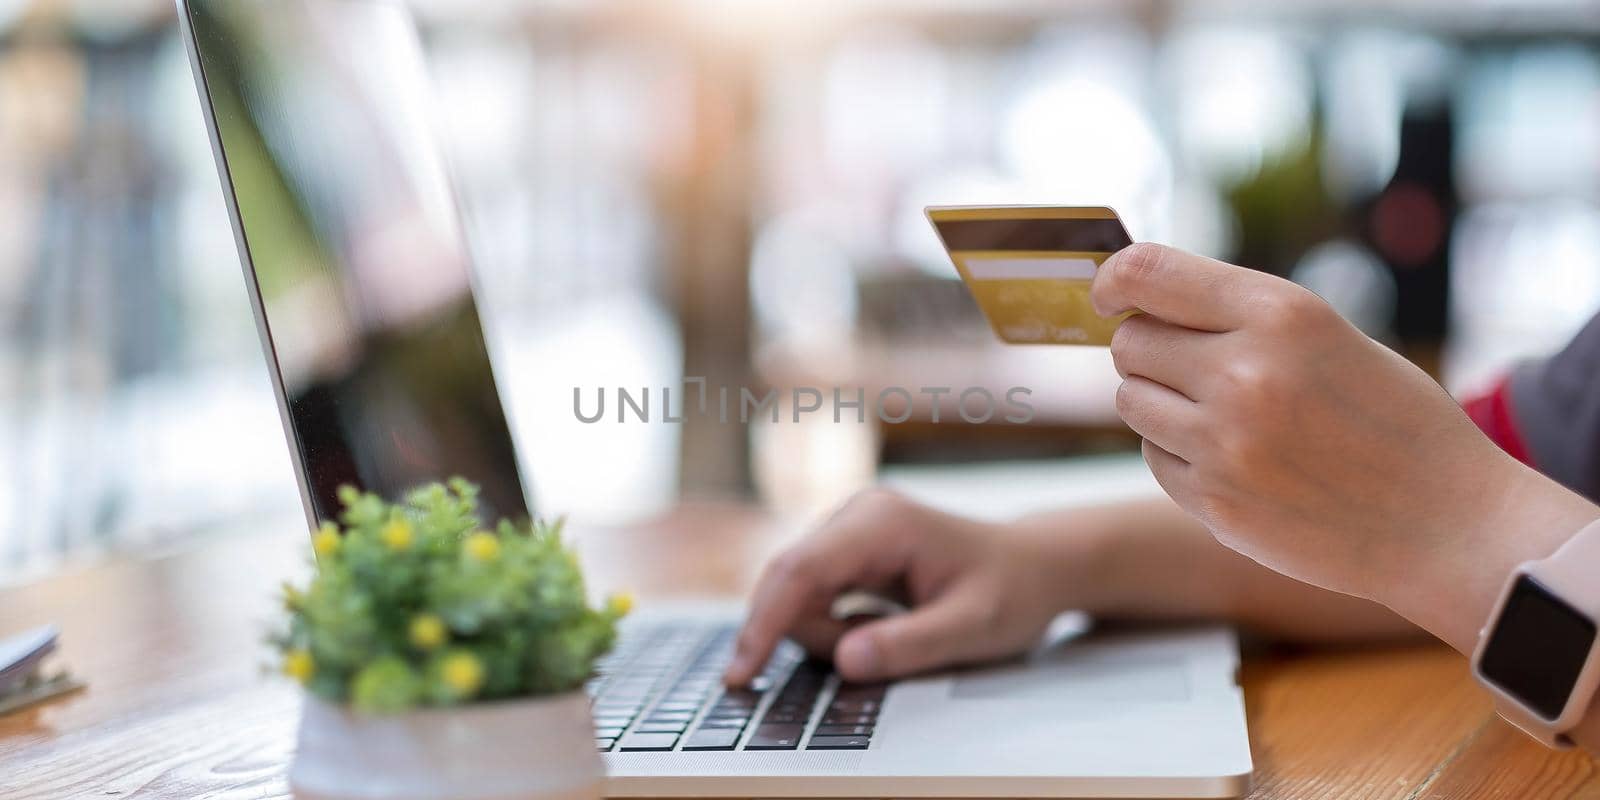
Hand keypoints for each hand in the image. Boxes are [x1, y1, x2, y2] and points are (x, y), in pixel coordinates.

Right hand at [723, 489, 1085, 684]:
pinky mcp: (847, 551)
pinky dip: (833, 627)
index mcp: (882, 522)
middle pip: (788, 583)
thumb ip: (910, 645)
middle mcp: (856, 515)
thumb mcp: (974, 629)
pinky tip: (878, 630)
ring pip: (796, 595)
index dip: (763, 625)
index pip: (798, 571)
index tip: (740, 676)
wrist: (1034, 568)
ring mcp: (848, 530)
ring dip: (827, 634)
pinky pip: (813, 597)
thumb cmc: (1012, 593)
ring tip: (893, 639)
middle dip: (809, 635)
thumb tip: (844, 661)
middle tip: (872, 659)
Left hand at [1090, 243, 1598, 649]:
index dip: (1114, 281)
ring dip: (1159, 403)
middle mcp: (1244, 372)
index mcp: (1280, 314)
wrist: (1447, 523)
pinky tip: (1237, 462)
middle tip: (1194, 368)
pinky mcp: (1214, 501)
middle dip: (1150, 350)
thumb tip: (1138, 300)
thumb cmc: (1392, 421)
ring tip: (1223, 416)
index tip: (1109, 296)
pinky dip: (1179, 455)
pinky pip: (1153, 457)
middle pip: (1130, 342)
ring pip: (1131, 401)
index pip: (1146, 272)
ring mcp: (1224, 442)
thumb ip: (1239, 314)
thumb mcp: (1328, 336)